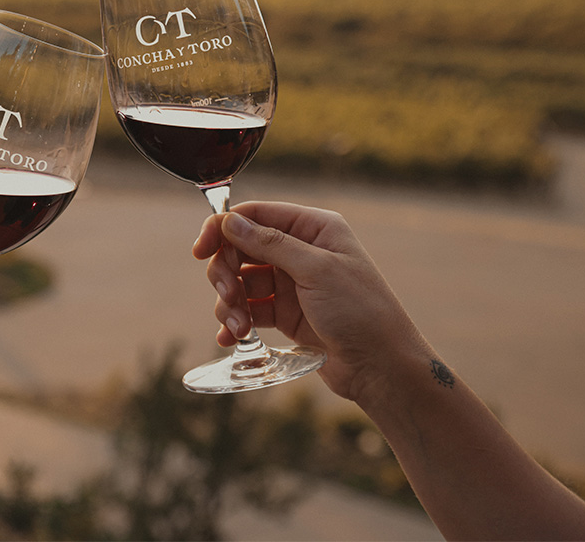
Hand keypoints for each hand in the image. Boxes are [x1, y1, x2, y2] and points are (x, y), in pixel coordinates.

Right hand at [192, 202, 426, 401]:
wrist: (383, 367)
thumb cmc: (362, 312)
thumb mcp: (317, 271)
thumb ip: (271, 244)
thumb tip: (231, 222)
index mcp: (314, 229)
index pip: (256, 216)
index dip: (223, 229)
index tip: (200, 251)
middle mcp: (300, 251)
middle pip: (241, 249)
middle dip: (226, 273)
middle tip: (227, 296)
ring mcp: (292, 284)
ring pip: (241, 282)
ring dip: (231, 303)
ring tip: (239, 327)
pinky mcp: (286, 314)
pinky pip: (250, 309)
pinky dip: (236, 321)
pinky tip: (231, 337)